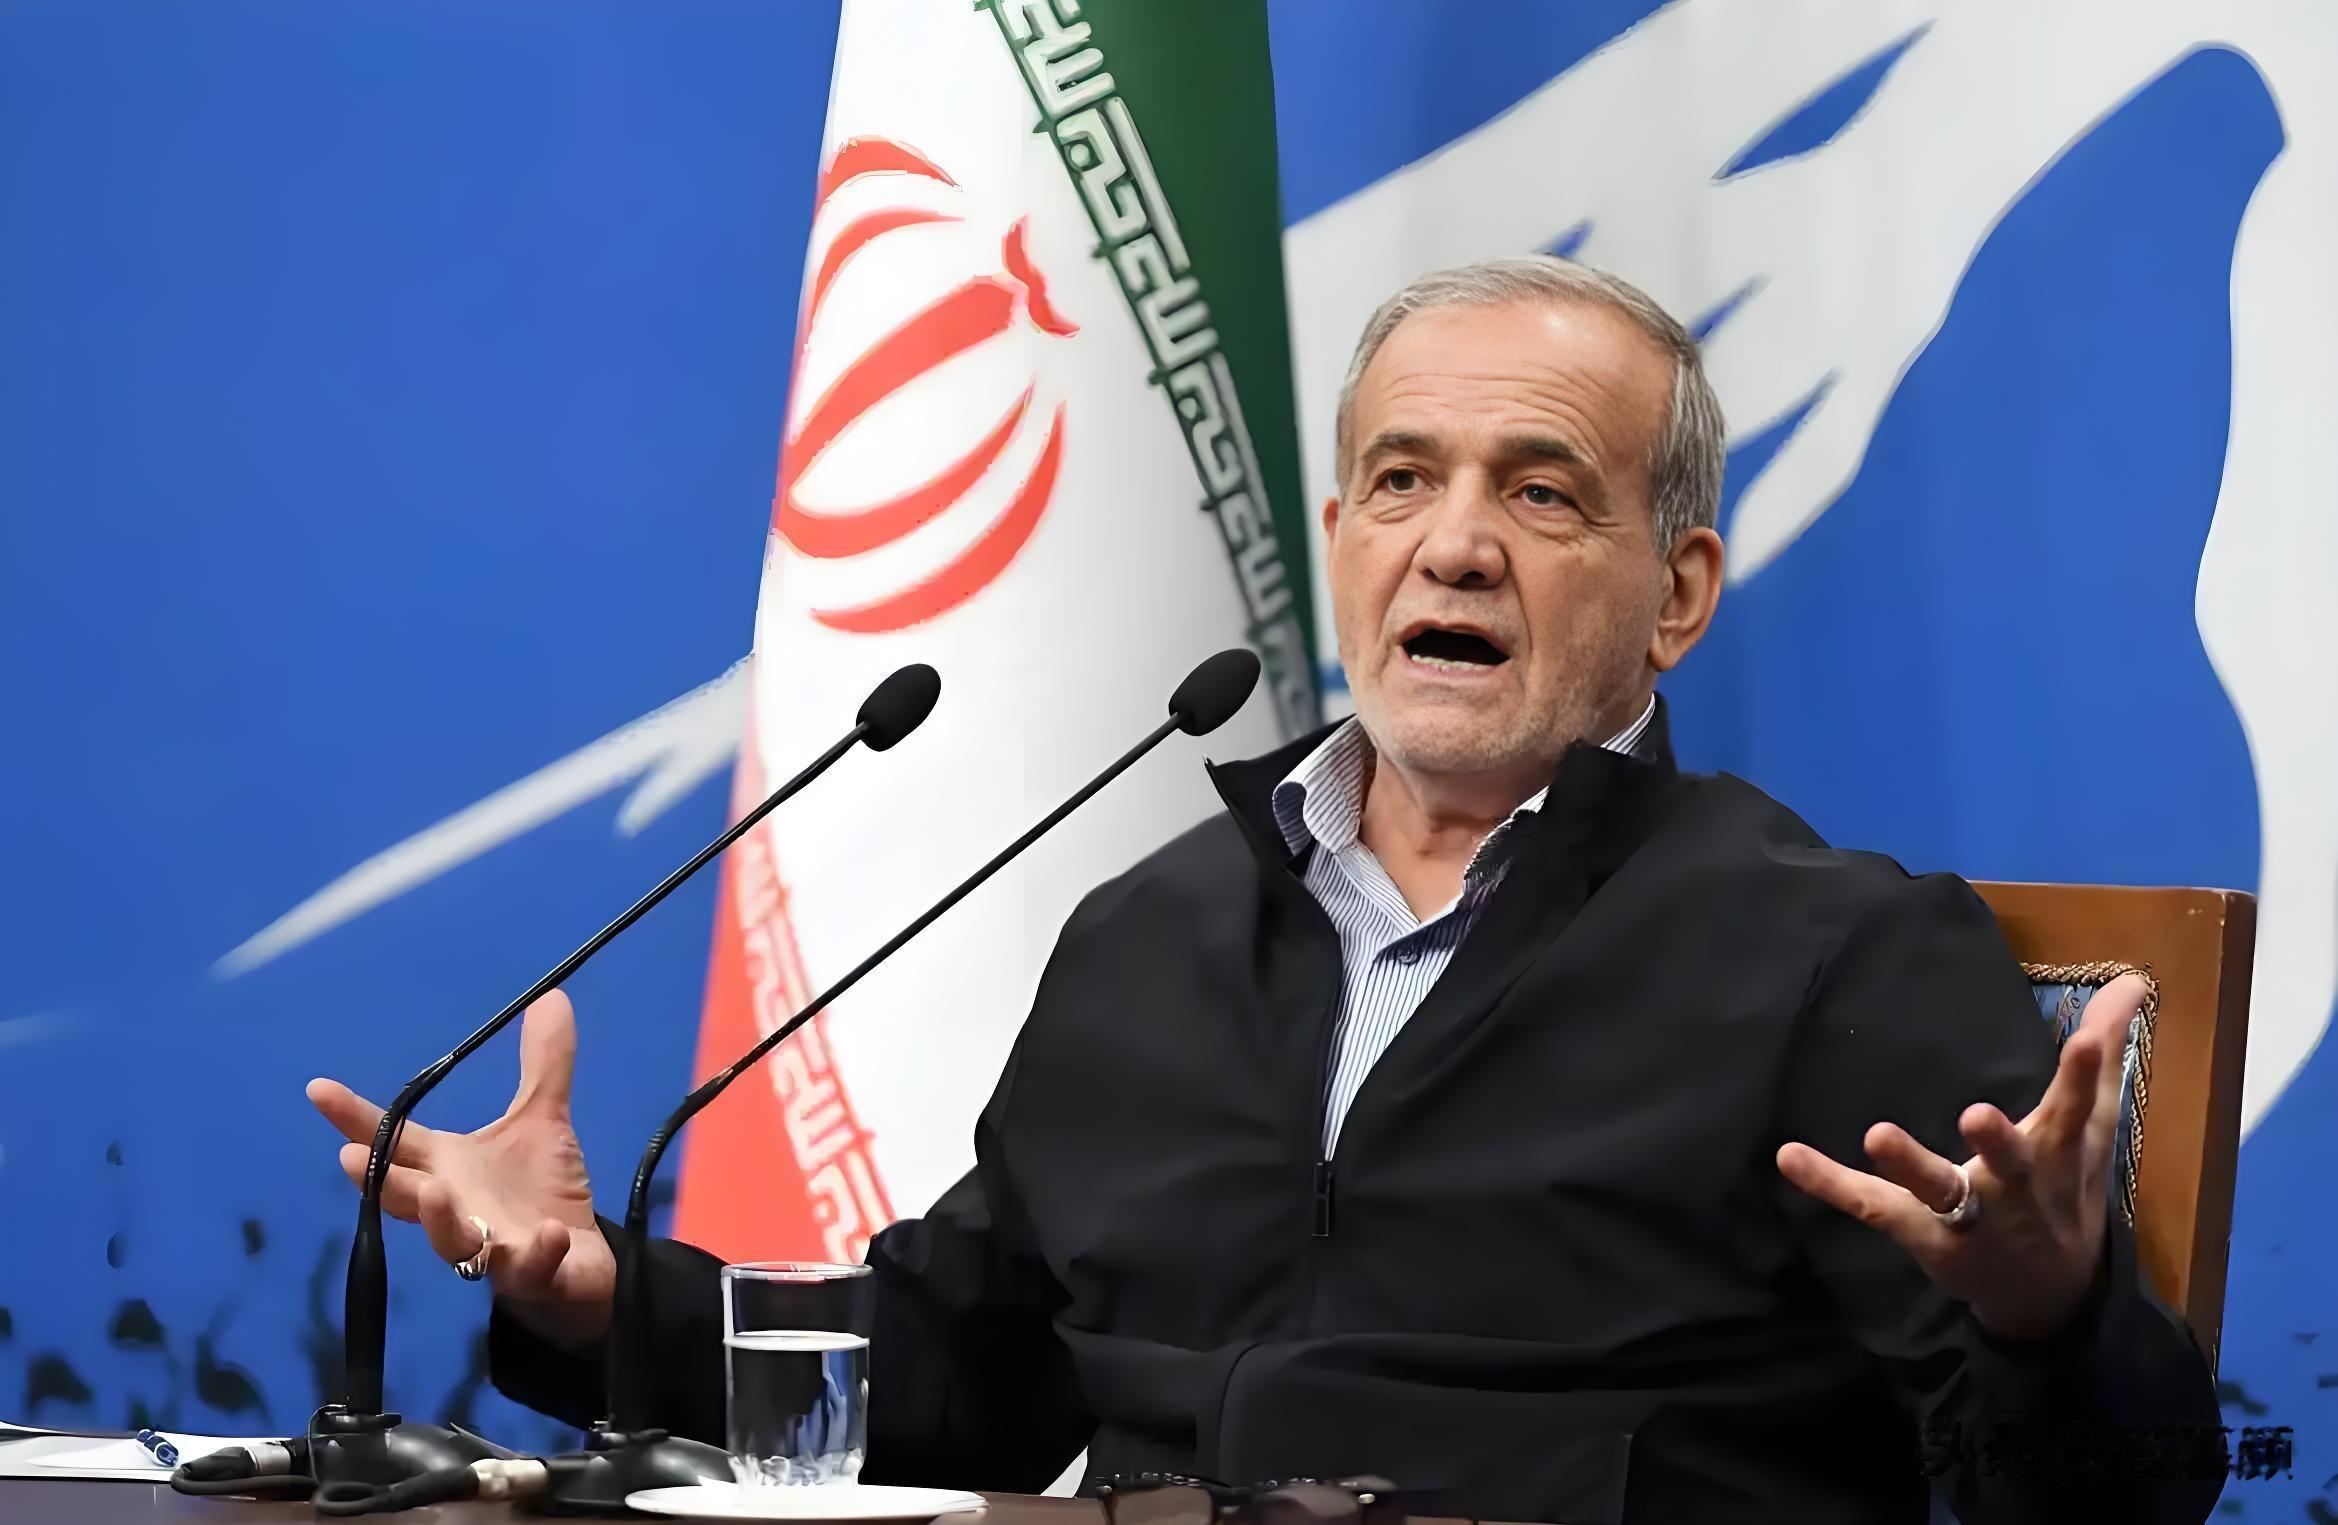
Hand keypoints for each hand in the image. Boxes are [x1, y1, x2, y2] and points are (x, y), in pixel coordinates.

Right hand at [308, 990, 615, 1342]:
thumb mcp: (543, 1122)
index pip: (395, 1141)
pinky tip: (549, 1234)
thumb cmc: (541, 1195)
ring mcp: (490, 1250)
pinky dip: (536, 1254)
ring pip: (453, 1243)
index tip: (317, 1089)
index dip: (355, 1118)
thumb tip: (551, 996)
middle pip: (406, 1198)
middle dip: (382, 1181)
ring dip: (440, 1221)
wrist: (577, 1268)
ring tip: (434, 1193)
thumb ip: (544, 1065)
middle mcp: (457, 1210)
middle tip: (349, 1158)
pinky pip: (528, 1269)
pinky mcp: (534, 1277)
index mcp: (449, 1169)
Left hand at [1776, 973, 2144, 1340]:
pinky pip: (1875, 1209)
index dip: (2084, 1078)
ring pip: (1941, 1193)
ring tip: (1878, 1134)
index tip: (2085, 1042)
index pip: (2078, 1112)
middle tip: (1977, 1115)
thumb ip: (2102, 1055)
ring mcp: (1971, 1219)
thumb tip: (2131, 981)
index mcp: (2060, 1155)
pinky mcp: (1926, 1238)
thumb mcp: (2090, 1129)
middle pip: (2012, 1164)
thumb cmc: (2066, 1193)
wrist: (2051, 1298)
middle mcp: (2018, 1188)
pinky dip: (1832, 1184)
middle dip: (1998, 1143)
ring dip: (1912, 1166)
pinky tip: (1789, 1157)